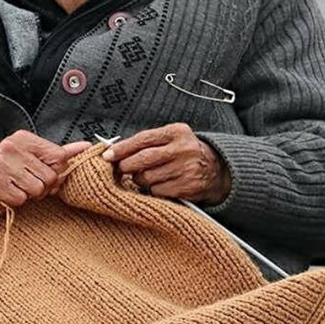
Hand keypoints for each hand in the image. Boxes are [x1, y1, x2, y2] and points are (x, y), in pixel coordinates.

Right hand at [0, 130, 90, 220]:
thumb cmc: (7, 170)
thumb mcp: (31, 157)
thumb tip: (87, 147)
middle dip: (42, 187)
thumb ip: (59, 153)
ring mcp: (1, 163)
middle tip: (27, 184)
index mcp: (24, 138)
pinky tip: (6, 193)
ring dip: (29, 196)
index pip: (59, 157)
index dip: (56, 172)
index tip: (43, 175)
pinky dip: (15, 202)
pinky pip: (20, 199)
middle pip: (50, 177)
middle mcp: (12, 147)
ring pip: (37, 190)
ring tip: (16, 188)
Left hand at [101, 123, 230, 204]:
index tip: (107, 155)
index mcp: (176, 132)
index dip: (122, 148)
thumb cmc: (185, 153)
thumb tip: (114, 151)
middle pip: (143, 159)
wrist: (217, 170)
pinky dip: (153, 190)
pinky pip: (157, 191)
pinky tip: (160, 185)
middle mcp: (183, 149)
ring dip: (140, 180)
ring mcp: (186, 169)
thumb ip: (146, 143)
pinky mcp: (188, 187)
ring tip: (146, 176)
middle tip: (120, 169)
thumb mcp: (171, 139)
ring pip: (147, 178)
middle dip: (126, 166)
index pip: (143, 139)